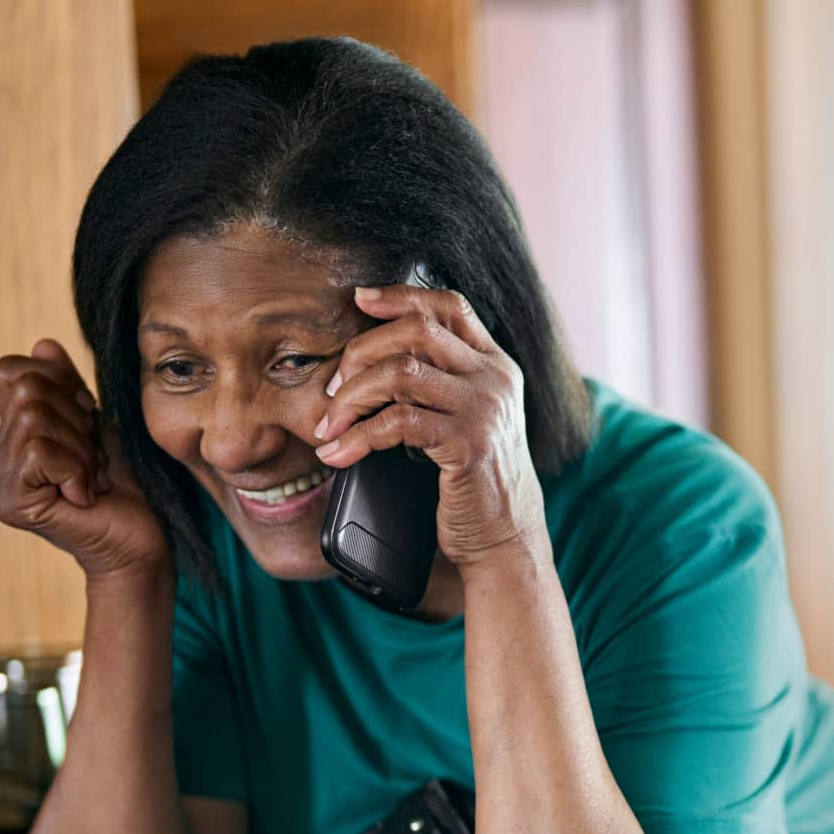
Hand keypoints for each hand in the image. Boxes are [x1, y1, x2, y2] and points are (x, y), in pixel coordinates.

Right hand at [0, 339, 170, 581]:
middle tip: (93, 460)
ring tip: (91, 478)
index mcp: (11, 435)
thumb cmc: (124, 487)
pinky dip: (76, 468)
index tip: (88, 417)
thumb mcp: (95, 424)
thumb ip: (67, 387)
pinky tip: (86, 495)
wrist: (141, 542)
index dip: (59, 383)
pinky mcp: (12, 503)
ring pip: (33, 419)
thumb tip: (43, 344)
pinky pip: (41, 453)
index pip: (12, 371)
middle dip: (77, 421)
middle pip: (27, 391)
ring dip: (80, 448)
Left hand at [314, 285, 550, 573]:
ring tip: (328, 426)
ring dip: (352, 397)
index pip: (449, 306)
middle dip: (361, 353)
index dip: (401, 295)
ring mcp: (485, 409)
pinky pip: (398, 423)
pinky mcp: (469, 443)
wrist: (504, 538)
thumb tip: (373, 360)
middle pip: (417, 331)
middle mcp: (495, 379)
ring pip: (401, 372)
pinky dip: (358, 437)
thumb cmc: (474, 483)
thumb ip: (439, 385)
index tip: (358, 299)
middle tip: (332, 388)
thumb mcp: (465, 422)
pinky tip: (338, 454)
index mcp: (495, 366)